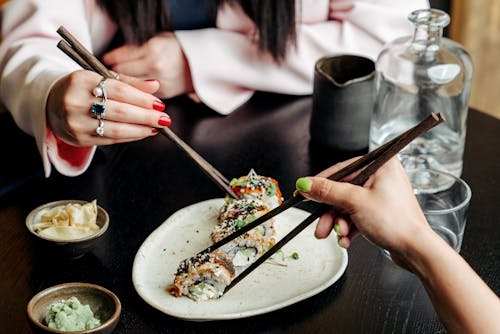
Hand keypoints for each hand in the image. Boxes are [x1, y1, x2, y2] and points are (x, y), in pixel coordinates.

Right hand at [46, 70, 170, 146]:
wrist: (50, 102)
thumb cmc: (82, 88)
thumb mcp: (100, 78)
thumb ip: (129, 82)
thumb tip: (155, 85)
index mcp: (81, 80)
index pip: (119, 91)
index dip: (142, 99)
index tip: (160, 104)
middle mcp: (75, 102)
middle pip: (120, 112)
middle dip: (146, 117)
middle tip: (164, 119)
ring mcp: (76, 123)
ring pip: (116, 129)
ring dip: (141, 130)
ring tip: (156, 128)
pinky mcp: (79, 139)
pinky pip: (110, 139)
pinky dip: (129, 136)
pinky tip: (142, 133)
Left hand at [102, 32, 192, 98]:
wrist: (199, 64)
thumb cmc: (175, 49)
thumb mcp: (155, 40)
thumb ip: (135, 49)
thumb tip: (111, 58)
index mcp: (152, 51)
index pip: (119, 58)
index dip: (109, 59)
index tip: (105, 60)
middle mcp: (156, 68)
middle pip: (121, 75)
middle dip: (112, 74)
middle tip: (108, 73)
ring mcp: (160, 83)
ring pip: (130, 88)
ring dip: (122, 86)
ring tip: (119, 82)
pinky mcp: (163, 94)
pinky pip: (142, 95)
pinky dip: (135, 93)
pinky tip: (133, 90)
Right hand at [295, 157, 433, 266]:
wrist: (416, 250)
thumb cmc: (396, 222)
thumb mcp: (354, 202)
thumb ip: (327, 191)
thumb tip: (306, 183)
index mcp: (380, 165)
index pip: (341, 170)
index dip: (320, 184)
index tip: (303, 192)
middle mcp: (382, 176)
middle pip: (343, 191)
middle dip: (331, 212)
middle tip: (321, 226)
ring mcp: (381, 195)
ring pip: (348, 206)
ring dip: (339, 223)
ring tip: (338, 235)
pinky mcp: (381, 211)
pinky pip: (357, 216)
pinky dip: (350, 228)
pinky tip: (347, 239)